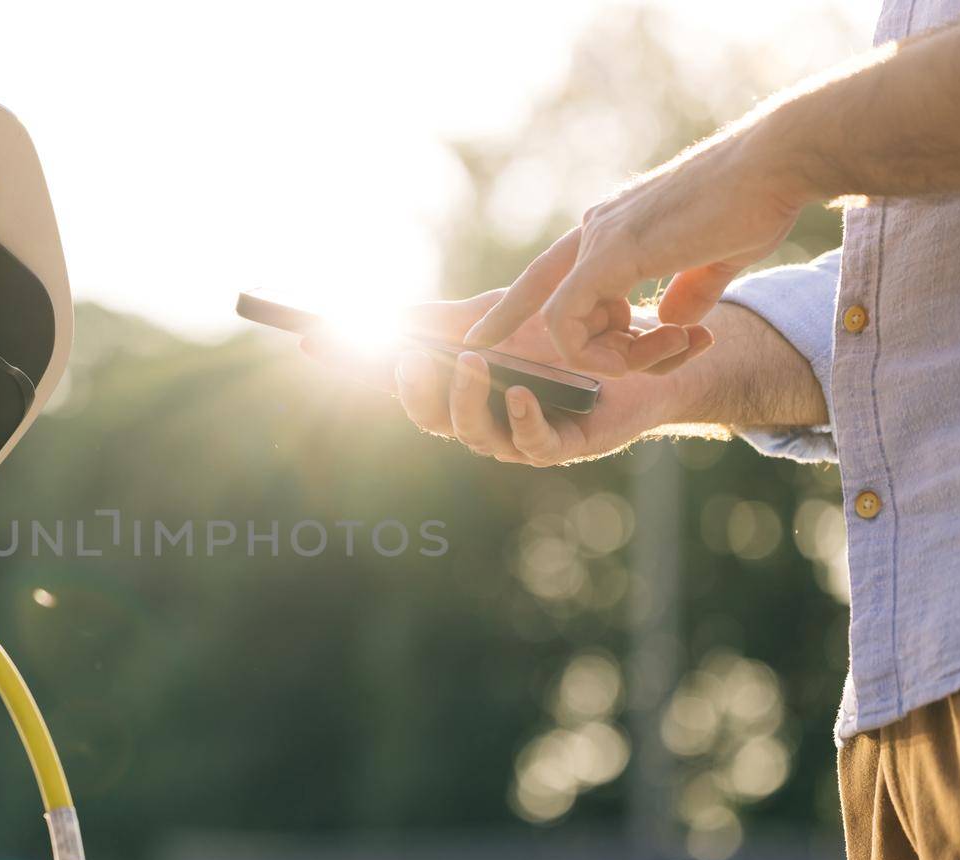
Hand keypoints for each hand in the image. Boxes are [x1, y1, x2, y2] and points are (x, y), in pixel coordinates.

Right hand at [301, 291, 711, 465]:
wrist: (646, 348)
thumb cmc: (569, 331)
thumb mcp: (497, 313)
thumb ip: (439, 319)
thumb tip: (375, 316)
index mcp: (457, 386)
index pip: (395, 381)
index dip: (354, 366)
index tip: (313, 340)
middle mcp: (480, 415)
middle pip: (428, 416)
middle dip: (413, 391)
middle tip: (410, 359)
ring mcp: (518, 433)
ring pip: (473, 434)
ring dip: (466, 401)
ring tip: (473, 363)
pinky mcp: (563, 445)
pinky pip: (531, 445)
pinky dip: (519, 419)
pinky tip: (516, 393)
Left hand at [467, 128, 809, 372]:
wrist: (780, 162)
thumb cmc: (759, 201)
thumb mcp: (717, 258)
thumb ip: (691, 290)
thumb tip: (672, 320)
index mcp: (615, 228)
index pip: (549, 274)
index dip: (514, 307)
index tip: (484, 338)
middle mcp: (596, 229)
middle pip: (543, 299)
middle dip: (556, 346)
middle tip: (629, 356)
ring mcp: (599, 238)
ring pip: (559, 322)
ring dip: (607, 357)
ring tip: (668, 350)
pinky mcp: (611, 253)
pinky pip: (566, 320)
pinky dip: (593, 351)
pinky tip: (641, 354)